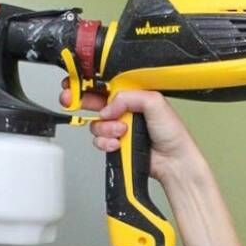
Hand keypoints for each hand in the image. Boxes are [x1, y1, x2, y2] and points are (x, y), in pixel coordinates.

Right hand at [59, 84, 204, 187]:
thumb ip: (128, 98)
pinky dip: (106, 142)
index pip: (108, 85)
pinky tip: (118, 143)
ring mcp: (119, 127)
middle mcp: (125, 110)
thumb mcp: (155, 103)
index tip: (76, 83)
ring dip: (105, 128)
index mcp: (134, 95)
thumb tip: (108, 106)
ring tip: (121, 131)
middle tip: (72, 101)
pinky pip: (99, 140)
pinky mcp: (116, 143)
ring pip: (96, 123)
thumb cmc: (173, 134)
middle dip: (83, 101)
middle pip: (95, 102)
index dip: (90, 83)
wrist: (173, 162)